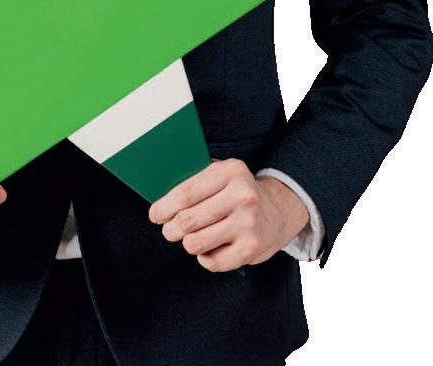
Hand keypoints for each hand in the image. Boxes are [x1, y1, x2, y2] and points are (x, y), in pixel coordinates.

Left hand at [147, 156, 308, 272]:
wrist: (278, 212)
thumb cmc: (238, 193)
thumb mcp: (222, 175)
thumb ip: (196, 181)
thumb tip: (161, 200)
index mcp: (231, 171)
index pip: (185, 193)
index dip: (164, 207)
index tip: (155, 215)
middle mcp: (242, 196)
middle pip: (187, 220)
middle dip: (171, 229)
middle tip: (169, 230)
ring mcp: (248, 223)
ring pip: (195, 243)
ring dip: (187, 243)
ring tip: (190, 238)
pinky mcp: (251, 248)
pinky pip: (211, 262)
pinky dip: (204, 258)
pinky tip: (209, 249)